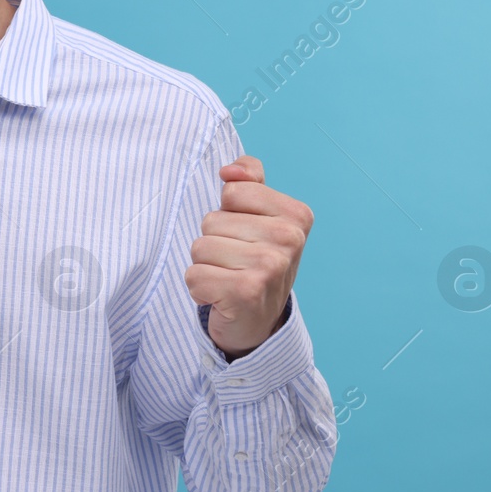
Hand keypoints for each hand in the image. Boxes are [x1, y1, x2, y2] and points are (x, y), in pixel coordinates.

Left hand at [185, 154, 311, 359]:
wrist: (258, 321)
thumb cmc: (253, 260)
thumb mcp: (257, 215)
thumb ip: (247, 181)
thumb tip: (229, 170)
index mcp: (296, 215)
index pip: (232, 191)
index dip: (228, 213)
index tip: (246, 235)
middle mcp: (289, 239)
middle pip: (212, 220)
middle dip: (214, 241)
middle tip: (236, 263)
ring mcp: (270, 266)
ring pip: (200, 247)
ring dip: (205, 265)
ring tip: (228, 278)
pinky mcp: (247, 292)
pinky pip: (194, 275)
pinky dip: (199, 288)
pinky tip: (220, 296)